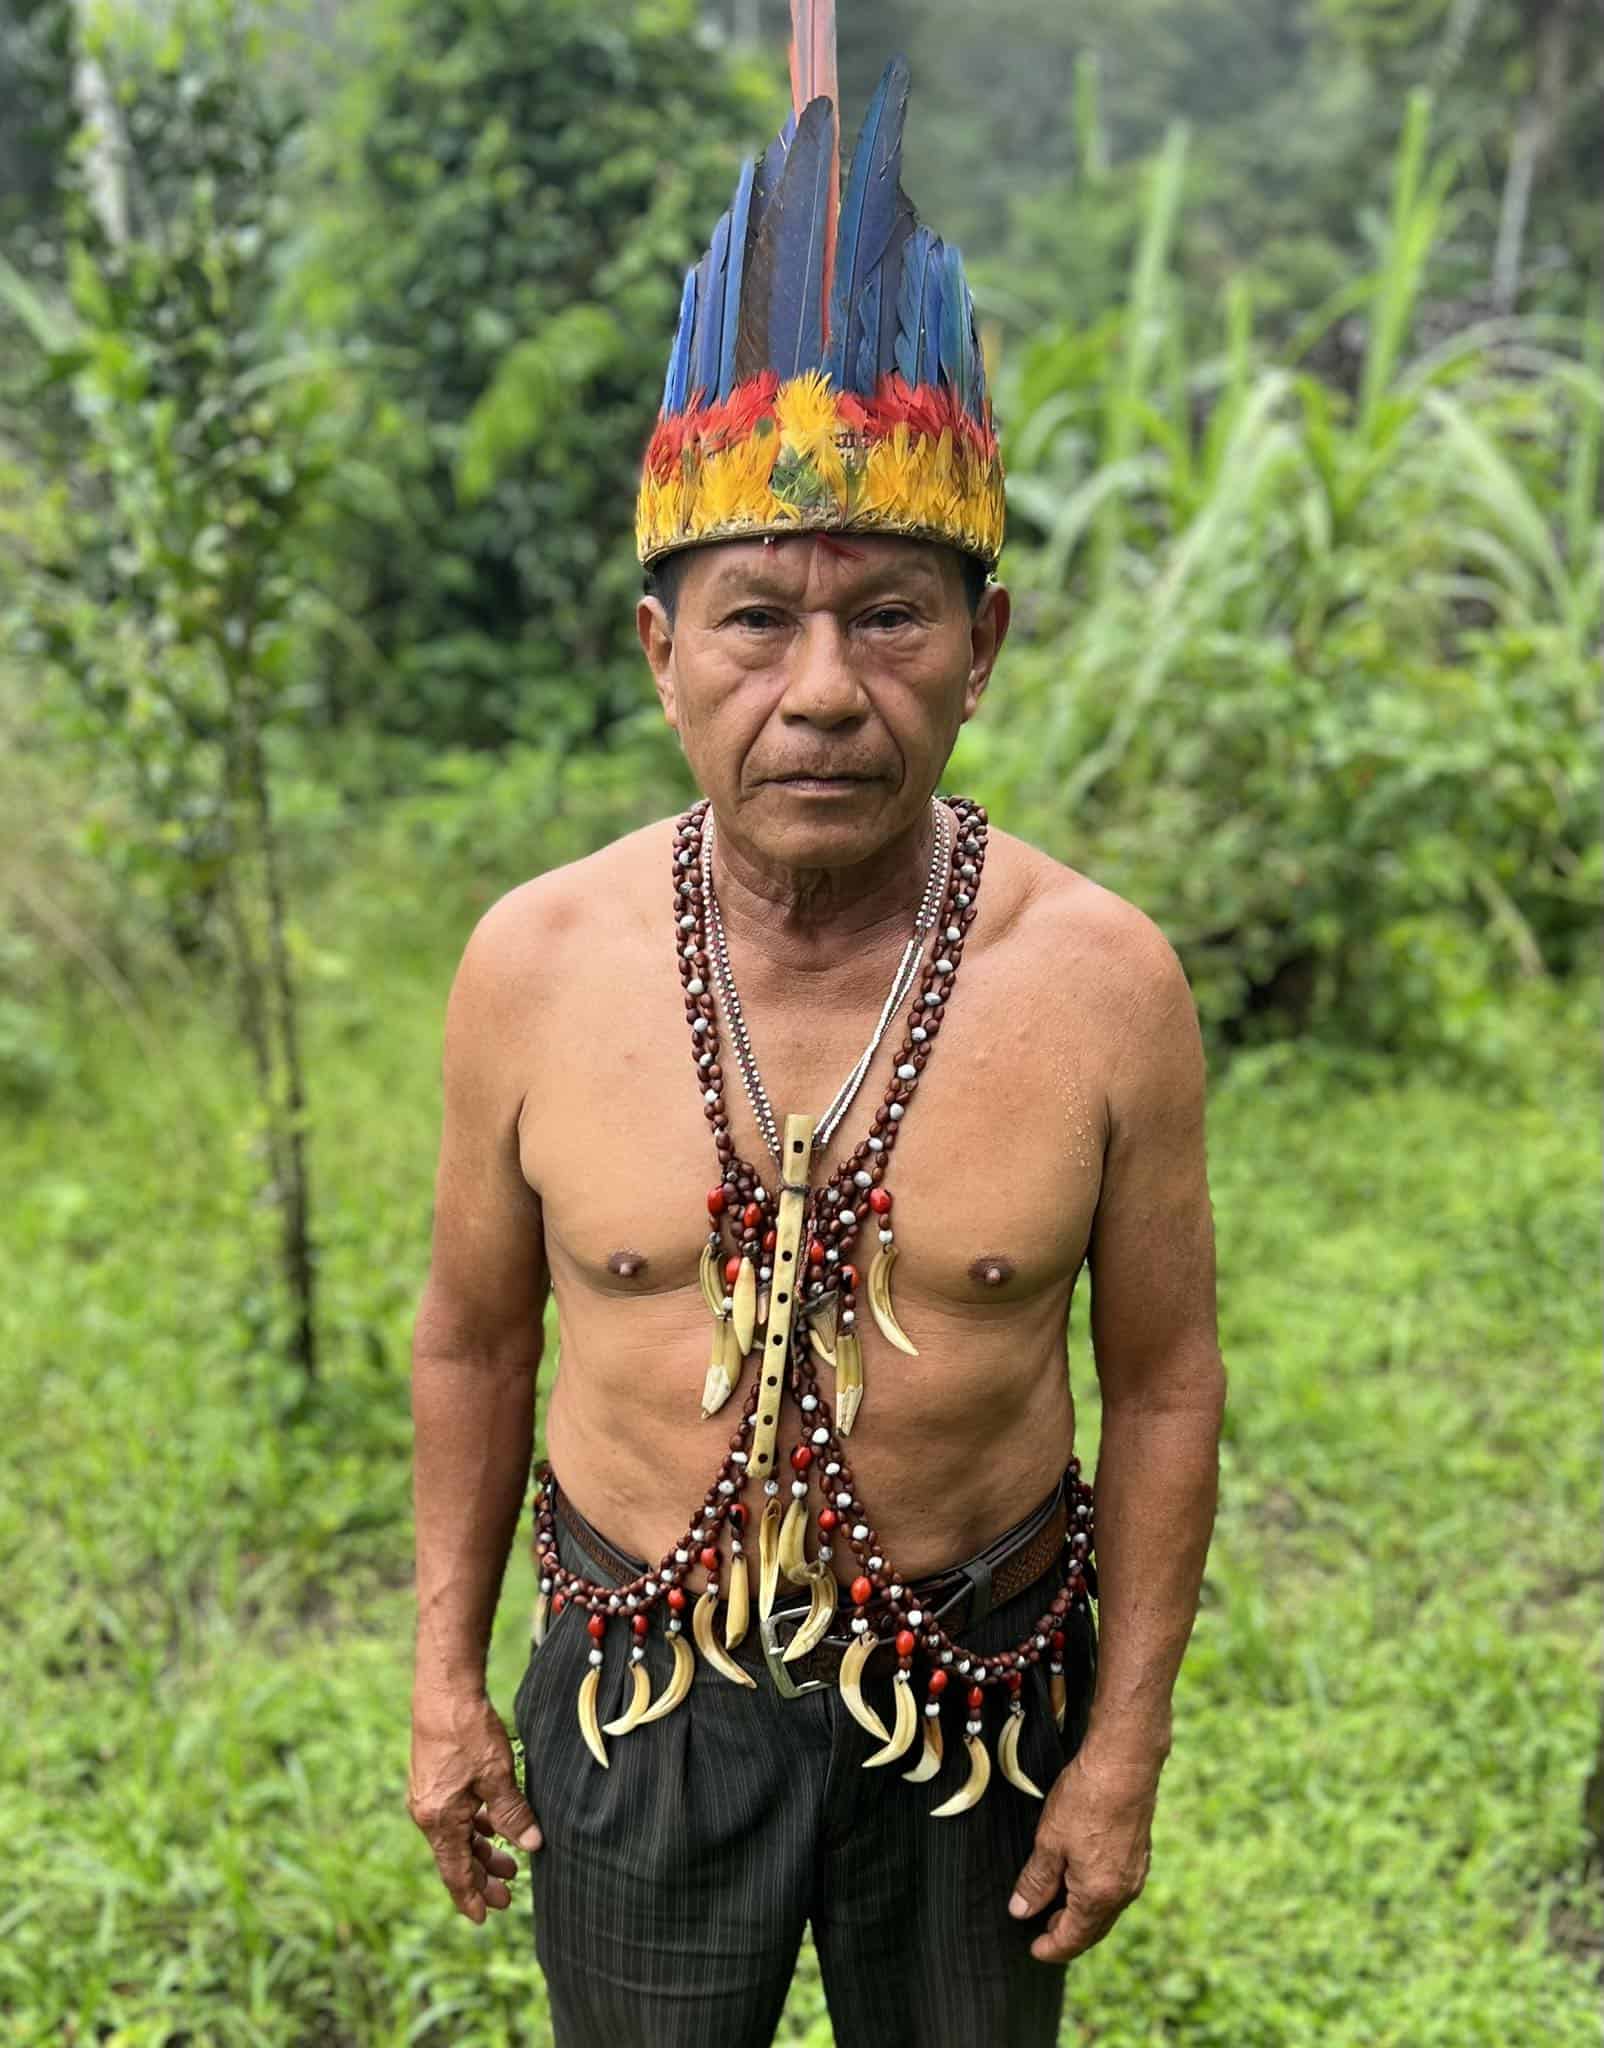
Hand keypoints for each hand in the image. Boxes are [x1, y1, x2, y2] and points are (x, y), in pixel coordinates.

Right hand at [408, 1688, 541, 1923]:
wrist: (443, 1690)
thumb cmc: (468, 1731)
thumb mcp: (496, 1776)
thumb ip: (512, 1813)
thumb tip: (531, 1846)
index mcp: (439, 1820)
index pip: (455, 1872)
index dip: (471, 1896)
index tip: (484, 1918)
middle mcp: (428, 1813)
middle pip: (456, 1857)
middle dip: (482, 1877)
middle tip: (508, 1895)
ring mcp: (428, 1796)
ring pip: (457, 1836)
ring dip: (481, 1850)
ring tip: (509, 1863)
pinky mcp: (433, 1779)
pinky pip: (455, 1816)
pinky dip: (474, 1826)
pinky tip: (493, 1824)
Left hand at [1007, 1749, 1155, 1962]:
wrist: (1125, 1763)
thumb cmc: (1085, 1800)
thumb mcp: (1049, 1841)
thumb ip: (1036, 1881)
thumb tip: (1020, 1911)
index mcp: (1099, 1896)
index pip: (1073, 1938)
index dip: (1051, 1948)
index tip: (1033, 1950)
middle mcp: (1123, 1892)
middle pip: (1093, 1929)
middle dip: (1067, 1934)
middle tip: (1041, 1931)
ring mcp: (1136, 1873)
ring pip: (1106, 1908)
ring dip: (1082, 1914)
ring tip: (1056, 1904)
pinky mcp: (1140, 1853)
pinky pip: (1116, 1888)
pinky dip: (1096, 1894)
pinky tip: (1080, 1878)